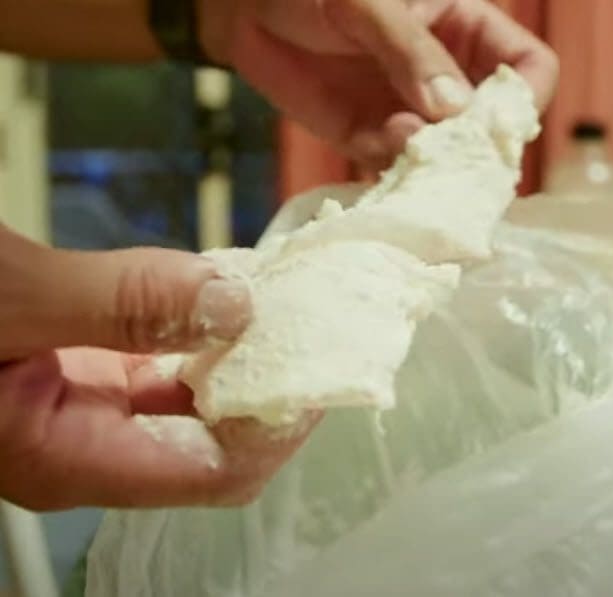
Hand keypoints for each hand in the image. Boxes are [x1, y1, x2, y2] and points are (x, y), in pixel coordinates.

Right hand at [0, 226, 317, 509]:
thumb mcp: (12, 300)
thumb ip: (119, 304)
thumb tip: (236, 305)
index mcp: (73, 458)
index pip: (217, 471)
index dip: (278, 424)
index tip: (317, 358)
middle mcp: (94, 445)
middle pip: (221, 437)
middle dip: (273, 381)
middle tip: (316, 318)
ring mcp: (94, 407)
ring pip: (201, 397)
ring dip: (245, 349)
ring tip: (287, 296)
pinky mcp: (93, 370)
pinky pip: (172, 362)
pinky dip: (206, 327)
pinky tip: (229, 287)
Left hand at [201, 0, 558, 168]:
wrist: (243, 8)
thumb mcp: (369, 3)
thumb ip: (412, 51)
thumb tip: (454, 111)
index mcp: (466, 29)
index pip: (528, 68)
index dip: (524, 99)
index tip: (500, 126)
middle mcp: (449, 78)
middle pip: (492, 126)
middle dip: (475, 146)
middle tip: (446, 153)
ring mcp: (412, 114)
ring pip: (447, 158)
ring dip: (430, 163)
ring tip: (395, 140)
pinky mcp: (372, 142)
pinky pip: (399, 170)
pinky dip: (392, 172)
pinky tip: (370, 145)